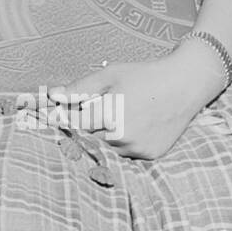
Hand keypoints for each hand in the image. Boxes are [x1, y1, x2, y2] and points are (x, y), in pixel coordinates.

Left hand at [46, 49, 216, 160]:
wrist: (185, 85)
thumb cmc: (144, 76)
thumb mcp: (109, 75)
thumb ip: (79, 88)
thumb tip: (52, 95)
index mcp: (108, 114)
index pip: (72, 124)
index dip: (60, 120)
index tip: (47, 118)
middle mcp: (121, 136)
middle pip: (87, 139)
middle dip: (80, 129)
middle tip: (81, 117)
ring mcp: (136, 149)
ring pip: (105, 149)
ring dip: (101, 138)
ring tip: (112, 118)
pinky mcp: (149, 156)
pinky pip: (124, 154)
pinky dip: (120, 144)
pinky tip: (129, 127)